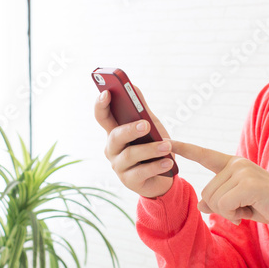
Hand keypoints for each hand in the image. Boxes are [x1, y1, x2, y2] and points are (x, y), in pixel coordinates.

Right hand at [94, 84, 175, 198]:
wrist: (163, 177)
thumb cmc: (153, 146)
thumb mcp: (150, 125)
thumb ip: (141, 108)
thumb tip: (133, 86)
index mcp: (114, 132)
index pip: (102, 116)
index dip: (101, 105)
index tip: (107, 93)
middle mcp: (112, 149)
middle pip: (115, 136)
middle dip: (130, 130)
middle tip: (146, 124)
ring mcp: (118, 166)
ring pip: (130, 155)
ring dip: (151, 149)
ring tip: (167, 146)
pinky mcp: (129, 181)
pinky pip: (141, 172)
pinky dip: (156, 166)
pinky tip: (168, 162)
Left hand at [168, 140, 268, 225]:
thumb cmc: (265, 206)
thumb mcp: (237, 204)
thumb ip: (218, 201)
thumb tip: (200, 204)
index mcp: (233, 164)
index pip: (204, 154)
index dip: (185, 148)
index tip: (167, 141)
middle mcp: (237, 164)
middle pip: (206, 192)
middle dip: (220, 208)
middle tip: (242, 208)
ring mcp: (243, 172)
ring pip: (214, 200)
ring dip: (228, 212)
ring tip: (248, 208)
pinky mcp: (249, 184)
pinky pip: (224, 205)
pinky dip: (233, 215)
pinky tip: (248, 212)